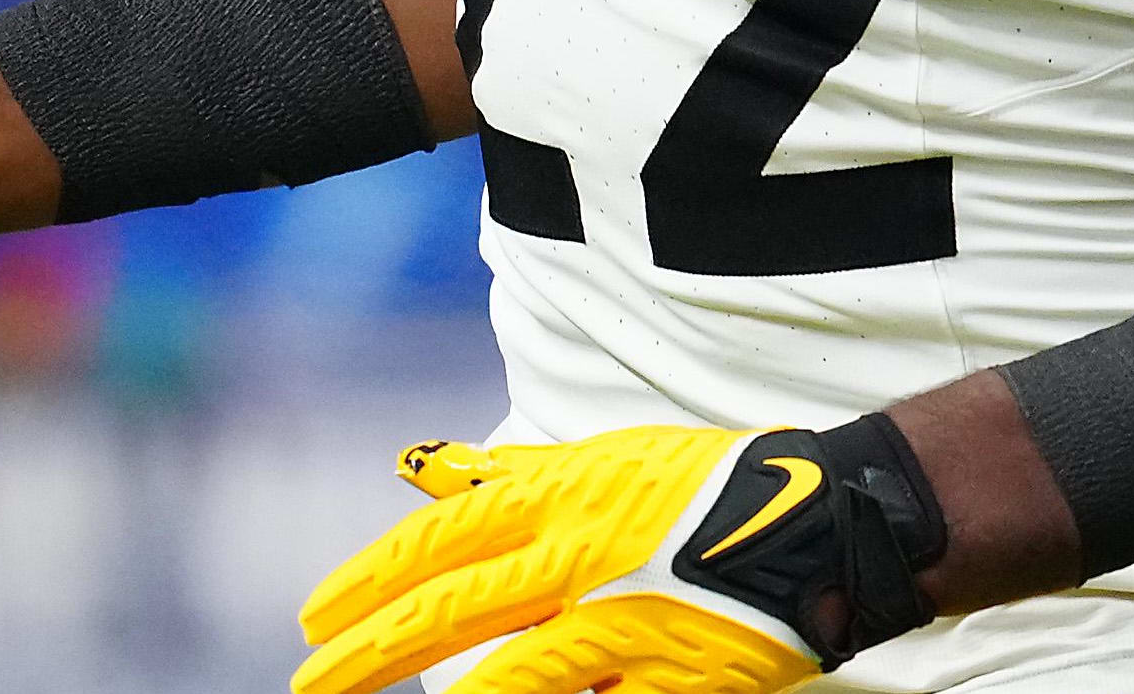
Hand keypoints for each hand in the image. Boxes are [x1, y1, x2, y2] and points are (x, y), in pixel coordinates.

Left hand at [296, 426, 914, 693]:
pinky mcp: (672, 679)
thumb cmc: (704, 489)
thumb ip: (509, 477)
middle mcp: (586, 558)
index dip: (371, 579)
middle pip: (457, 609)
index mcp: (566, 496)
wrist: (822, 525)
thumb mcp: (601, 461)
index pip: (443, 539)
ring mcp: (629, 624)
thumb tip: (420, 473)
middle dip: (372, 650)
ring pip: (517, 676)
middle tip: (311, 678)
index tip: (316, 614)